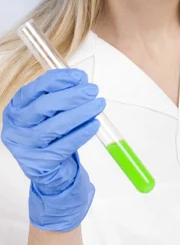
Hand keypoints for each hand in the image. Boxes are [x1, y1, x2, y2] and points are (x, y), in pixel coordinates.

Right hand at [1, 68, 105, 230]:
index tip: (80, 76)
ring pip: (53, 127)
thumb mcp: (51, 111)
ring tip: (98, 105)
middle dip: (72, 96)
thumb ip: (63, 93)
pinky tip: (93, 125)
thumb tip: (81, 80)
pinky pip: (62, 147)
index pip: (35, 89)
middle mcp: (15, 127)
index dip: (58, 80)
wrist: (50, 168)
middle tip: (93, 90)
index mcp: (16, 108)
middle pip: (43, 107)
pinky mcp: (38, 164)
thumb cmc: (51, 132)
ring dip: (79, 113)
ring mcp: (24, 147)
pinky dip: (80, 134)